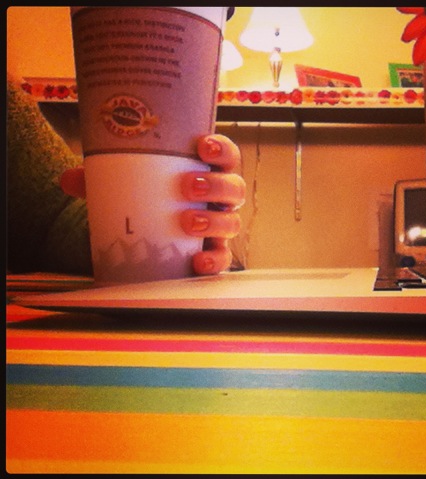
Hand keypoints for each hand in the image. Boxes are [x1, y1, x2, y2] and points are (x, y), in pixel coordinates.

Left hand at [60, 134, 245, 275]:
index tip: (202, 146)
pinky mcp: (214, 252)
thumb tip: (68, 180)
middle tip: (187, 186)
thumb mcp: (127, 184)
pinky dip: (214, 260)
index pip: (225, 156)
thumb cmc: (148, 198)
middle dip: (216, 185)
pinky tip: (198, 262)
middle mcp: (219, 198)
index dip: (222, 149)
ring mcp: (219, 225)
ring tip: (188, 222)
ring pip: (232, 221)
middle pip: (234, 188)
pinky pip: (223, 258)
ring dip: (214, 220)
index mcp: (206, 172)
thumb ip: (101, 179)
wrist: (153, 231)